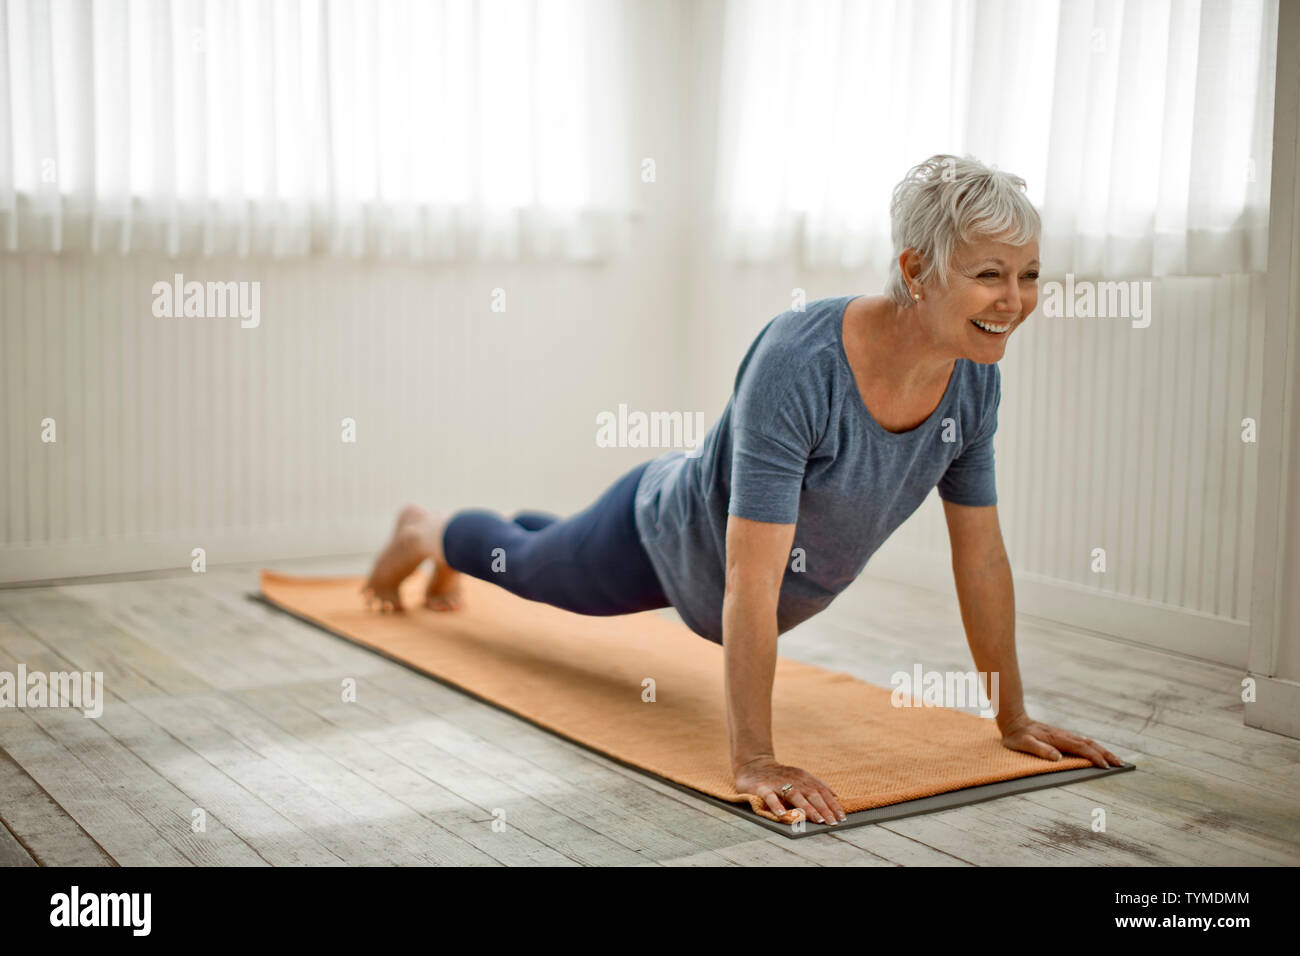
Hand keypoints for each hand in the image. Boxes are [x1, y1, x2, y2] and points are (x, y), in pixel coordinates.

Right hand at [733, 756, 845, 824]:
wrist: (753, 765)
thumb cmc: (780, 776)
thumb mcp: (800, 777)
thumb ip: (816, 785)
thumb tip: (836, 796)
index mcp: (803, 777)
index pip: (821, 791)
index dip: (832, 804)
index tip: (842, 817)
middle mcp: (792, 779)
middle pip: (811, 794)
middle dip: (824, 808)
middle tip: (833, 822)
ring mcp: (777, 783)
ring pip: (795, 796)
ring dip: (807, 808)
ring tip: (817, 820)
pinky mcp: (762, 787)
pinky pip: (769, 797)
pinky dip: (775, 805)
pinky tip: (781, 815)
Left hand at [1000, 714, 1122, 767]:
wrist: (1014, 721)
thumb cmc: (1017, 735)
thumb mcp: (1024, 743)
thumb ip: (1039, 749)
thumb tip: (1058, 758)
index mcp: (1058, 738)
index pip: (1080, 748)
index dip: (1094, 757)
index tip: (1105, 766)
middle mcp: (1065, 736)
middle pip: (1090, 744)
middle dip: (1106, 754)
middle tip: (1121, 764)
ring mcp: (1065, 735)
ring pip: (1088, 742)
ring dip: (1103, 751)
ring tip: (1116, 760)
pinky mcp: (1063, 737)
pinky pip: (1083, 743)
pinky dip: (1094, 748)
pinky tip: (1099, 754)